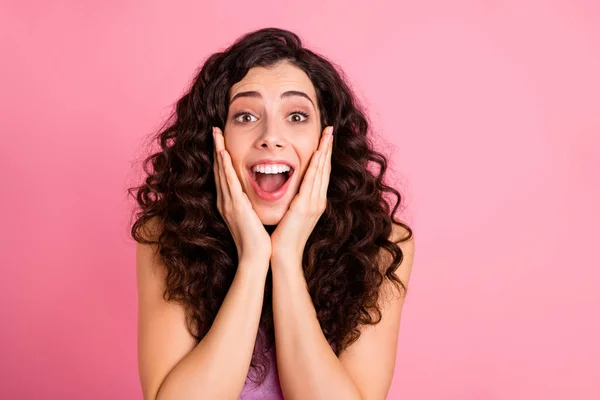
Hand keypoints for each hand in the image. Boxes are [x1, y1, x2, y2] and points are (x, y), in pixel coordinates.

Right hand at [213, 127, 271, 262]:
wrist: (255, 257)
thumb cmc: (256, 240)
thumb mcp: (250, 217)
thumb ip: (249, 205)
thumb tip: (252, 196)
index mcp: (229, 203)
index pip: (224, 175)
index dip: (222, 157)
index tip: (221, 140)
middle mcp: (225, 201)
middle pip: (219, 169)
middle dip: (216, 148)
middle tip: (215, 129)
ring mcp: (228, 203)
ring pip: (222, 171)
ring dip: (218, 151)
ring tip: (216, 133)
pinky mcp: (235, 206)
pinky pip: (229, 182)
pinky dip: (225, 166)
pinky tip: (223, 153)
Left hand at [270, 126, 333, 262]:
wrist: (283, 256)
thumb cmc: (284, 237)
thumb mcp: (293, 215)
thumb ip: (296, 201)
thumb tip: (293, 191)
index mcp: (315, 202)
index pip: (321, 173)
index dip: (324, 154)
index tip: (325, 138)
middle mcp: (318, 201)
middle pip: (325, 168)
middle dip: (328, 147)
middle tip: (330, 128)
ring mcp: (314, 203)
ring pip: (321, 171)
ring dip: (325, 150)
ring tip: (327, 134)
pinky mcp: (305, 207)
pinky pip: (311, 181)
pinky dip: (316, 166)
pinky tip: (317, 153)